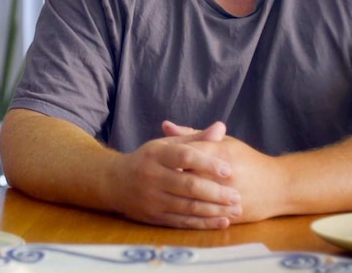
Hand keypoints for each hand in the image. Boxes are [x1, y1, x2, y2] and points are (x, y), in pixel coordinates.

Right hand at [107, 121, 241, 228]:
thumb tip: (221, 127)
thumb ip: (194, 139)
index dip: (207, 163)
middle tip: (237, 195)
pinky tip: (222, 221)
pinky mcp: (154, 217)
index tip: (228, 169)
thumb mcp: (164, 145)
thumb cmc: (147, 161)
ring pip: (188, 207)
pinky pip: (183, 222)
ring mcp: (152, 199)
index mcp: (155, 155)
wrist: (113, 182)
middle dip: (216, 192)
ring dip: (215, 210)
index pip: (184, 157)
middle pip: (189, 186)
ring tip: (235, 210)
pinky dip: (204, 223)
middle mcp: (151, 176)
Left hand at [163, 122, 284, 222]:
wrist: (280, 186)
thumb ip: (193, 135)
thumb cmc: (247, 159)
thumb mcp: (223, 142)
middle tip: (153, 180)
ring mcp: (230, 195)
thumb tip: (165, 125)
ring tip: (163, 195)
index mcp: (221, 152)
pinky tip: (178, 210)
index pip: (187, 153)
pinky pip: (207, 215)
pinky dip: (191, 214)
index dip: (168, 158)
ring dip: (177, 198)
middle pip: (187, 176)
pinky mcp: (233, 213)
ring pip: (196, 199)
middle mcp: (225, 173)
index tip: (153, 161)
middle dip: (168, 180)